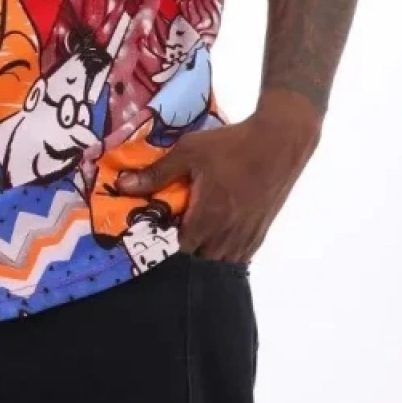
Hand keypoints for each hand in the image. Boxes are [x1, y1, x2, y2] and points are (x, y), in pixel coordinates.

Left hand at [114, 91, 321, 262]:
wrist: (279, 143)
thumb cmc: (231, 146)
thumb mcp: (189, 152)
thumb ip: (157, 173)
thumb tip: (122, 185)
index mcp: (207, 218)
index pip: (179, 248)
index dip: (165, 240)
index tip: (156, 227)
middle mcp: (227, 235)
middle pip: (199, 257)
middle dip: (185, 246)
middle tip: (175, 226)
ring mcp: (247, 236)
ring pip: (220, 259)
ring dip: (206, 250)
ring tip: (197, 228)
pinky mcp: (262, 232)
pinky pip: (240, 254)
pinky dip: (227, 249)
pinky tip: (219, 231)